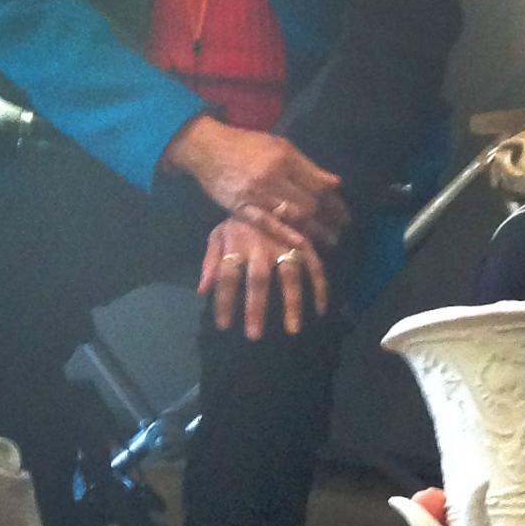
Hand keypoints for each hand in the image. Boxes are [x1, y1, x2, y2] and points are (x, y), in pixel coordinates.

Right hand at [163, 115, 351, 247]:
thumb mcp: (280, 146)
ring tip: (330, 240)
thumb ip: (307, 166)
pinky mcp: (240, 208)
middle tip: (340, 230)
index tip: (344, 215)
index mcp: (285, 159)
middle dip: (329, 219)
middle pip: (309, 202)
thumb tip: (334, 183)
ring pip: (292, 215)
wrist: (207, 148)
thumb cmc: (247, 145)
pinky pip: (266, 224)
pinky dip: (286, 234)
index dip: (335, 202)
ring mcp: (255, 194)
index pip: (318, 185)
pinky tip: (302, 244)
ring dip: (315, 230)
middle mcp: (272, 176)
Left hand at [197, 216, 328, 339]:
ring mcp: (286, 243)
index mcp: (237, 243)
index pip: (227, 275)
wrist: (267, 189)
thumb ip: (210, 261)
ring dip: (293, 303)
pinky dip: (320, 288)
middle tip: (255, 336)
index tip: (224, 326)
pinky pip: (316, 266)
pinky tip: (320, 310)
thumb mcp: (218, 235)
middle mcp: (262, 245)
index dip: (224, 301)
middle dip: (256, 308)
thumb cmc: (239, 220)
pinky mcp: (306, 243)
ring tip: (293, 329)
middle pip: (258, 279)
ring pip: (291, 275)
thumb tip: (203, 290)